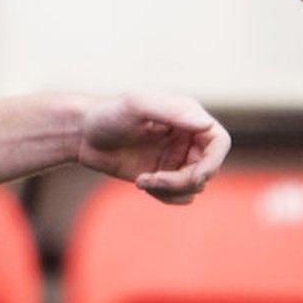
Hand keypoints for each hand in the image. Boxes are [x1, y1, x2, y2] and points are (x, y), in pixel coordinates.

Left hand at [75, 92, 229, 204]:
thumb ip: (173, 112)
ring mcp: (176, 159)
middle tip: (155, 180)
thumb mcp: (138, 105)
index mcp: (188, 117)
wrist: (82, 136)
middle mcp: (187, 138)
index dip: (213, 162)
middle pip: (207, 170)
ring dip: (171, 190)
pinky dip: (165, 196)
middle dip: (184, 181)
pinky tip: (141, 183)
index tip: (195, 175)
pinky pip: (180, 196)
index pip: (219, 142)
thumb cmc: (108, 114)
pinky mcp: (164, 176)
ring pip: (194, 187)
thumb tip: (207, 124)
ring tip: (143, 181)